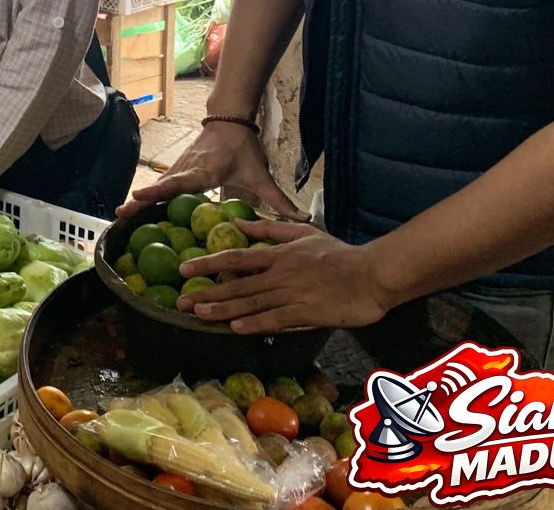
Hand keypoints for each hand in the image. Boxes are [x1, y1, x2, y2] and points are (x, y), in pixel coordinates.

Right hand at [118, 121, 304, 219]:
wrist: (228, 119)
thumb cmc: (243, 148)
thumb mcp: (261, 175)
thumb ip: (279, 200)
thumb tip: (304, 219)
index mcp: (204, 172)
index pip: (178, 183)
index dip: (159, 192)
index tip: (139, 197)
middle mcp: (186, 169)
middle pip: (160, 187)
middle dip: (140, 201)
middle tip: (119, 214)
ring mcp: (178, 168)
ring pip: (156, 186)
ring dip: (138, 201)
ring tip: (118, 217)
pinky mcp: (176, 170)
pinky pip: (159, 186)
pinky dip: (146, 198)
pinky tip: (133, 212)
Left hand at [176, 220, 394, 332]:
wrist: (373, 274)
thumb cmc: (340, 254)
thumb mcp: (303, 233)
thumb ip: (270, 229)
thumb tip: (239, 225)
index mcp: (279, 254)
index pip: (236, 258)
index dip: (208, 263)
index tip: (184, 268)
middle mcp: (280, 273)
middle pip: (237, 283)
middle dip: (206, 292)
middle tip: (180, 300)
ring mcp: (292, 294)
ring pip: (251, 302)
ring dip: (222, 309)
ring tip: (198, 314)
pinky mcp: (306, 313)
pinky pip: (275, 319)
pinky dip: (254, 323)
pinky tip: (235, 327)